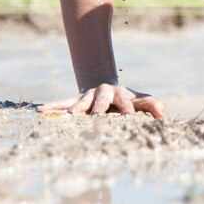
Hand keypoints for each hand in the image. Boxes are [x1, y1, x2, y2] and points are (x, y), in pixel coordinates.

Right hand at [38, 83, 165, 118]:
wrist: (103, 84)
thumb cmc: (125, 99)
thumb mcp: (139, 100)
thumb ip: (150, 105)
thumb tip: (163, 115)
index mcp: (120, 94)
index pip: (126, 102)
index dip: (128, 109)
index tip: (130, 118)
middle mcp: (102, 94)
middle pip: (101, 102)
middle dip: (98, 110)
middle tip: (96, 119)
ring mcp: (87, 97)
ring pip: (80, 103)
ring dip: (74, 110)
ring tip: (70, 118)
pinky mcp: (74, 100)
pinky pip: (62, 103)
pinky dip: (52, 107)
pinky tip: (40, 111)